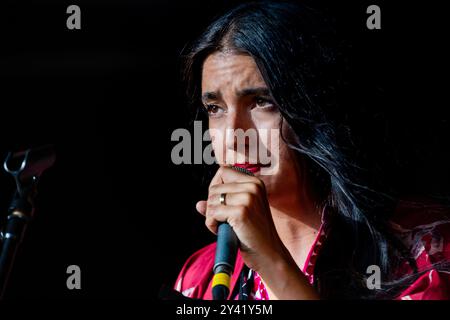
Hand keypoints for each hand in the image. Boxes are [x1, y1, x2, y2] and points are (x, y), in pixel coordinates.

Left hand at [196, 166, 319, 298]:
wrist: (268, 253)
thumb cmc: (254, 233)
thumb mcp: (240, 212)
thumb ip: (220, 204)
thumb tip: (199, 204)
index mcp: (255, 182)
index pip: (224, 171)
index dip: (216, 187)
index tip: (220, 203)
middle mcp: (253, 186)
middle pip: (215, 187)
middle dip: (212, 205)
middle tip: (223, 220)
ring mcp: (248, 198)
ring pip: (211, 200)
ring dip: (211, 216)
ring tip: (224, 226)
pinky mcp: (241, 212)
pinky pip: (212, 213)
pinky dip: (211, 224)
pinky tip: (222, 231)